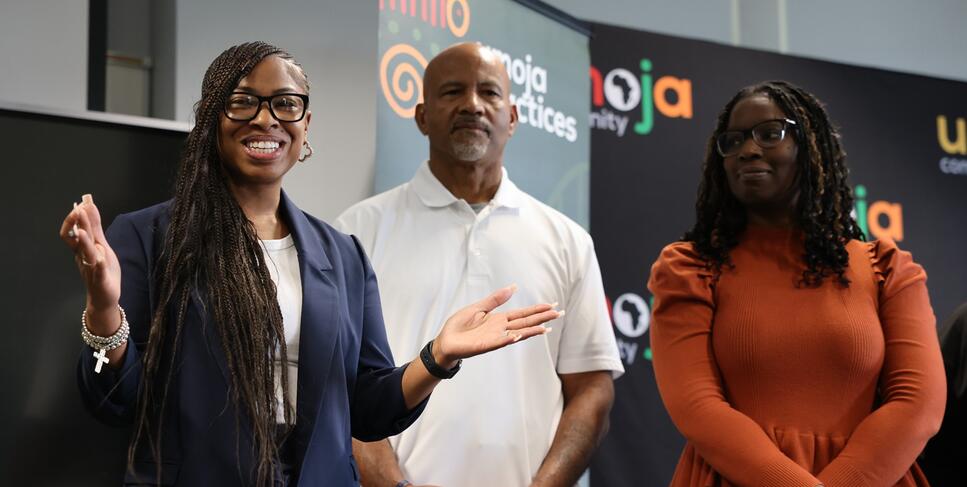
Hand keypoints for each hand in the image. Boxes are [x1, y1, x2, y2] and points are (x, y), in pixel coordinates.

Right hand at [59, 194, 121, 327]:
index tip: (80, 205)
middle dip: (78, 225)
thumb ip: (95, 227)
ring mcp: (92, 269)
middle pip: (77, 239)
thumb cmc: (102, 270)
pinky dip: (99, 266)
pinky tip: (100, 260)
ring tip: (84, 232)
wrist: (104, 297)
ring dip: (85, 243)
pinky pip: (98, 273)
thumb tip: (89, 206)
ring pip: (86, 255)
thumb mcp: (100, 245)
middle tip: (78, 210)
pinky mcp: (101, 281)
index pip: (72, 232)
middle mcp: (84, 257)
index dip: (74, 219)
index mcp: (83, 249)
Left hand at [432, 285, 560, 366]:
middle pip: (526, 322)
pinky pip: (501, 341)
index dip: (537, 309)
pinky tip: (520, 335)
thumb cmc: (460, 326)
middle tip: (559, 314)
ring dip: (532, 331)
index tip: (552, 305)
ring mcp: (495, 338)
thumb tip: (513, 287)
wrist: (445, 341)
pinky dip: (510, 338)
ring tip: (547, 327)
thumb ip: (496, 299)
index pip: (523, 313)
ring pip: (518, 333)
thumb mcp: (479, 307)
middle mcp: (501, 328)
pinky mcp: (486, 345)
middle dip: (542, 318)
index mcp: (499, 319)